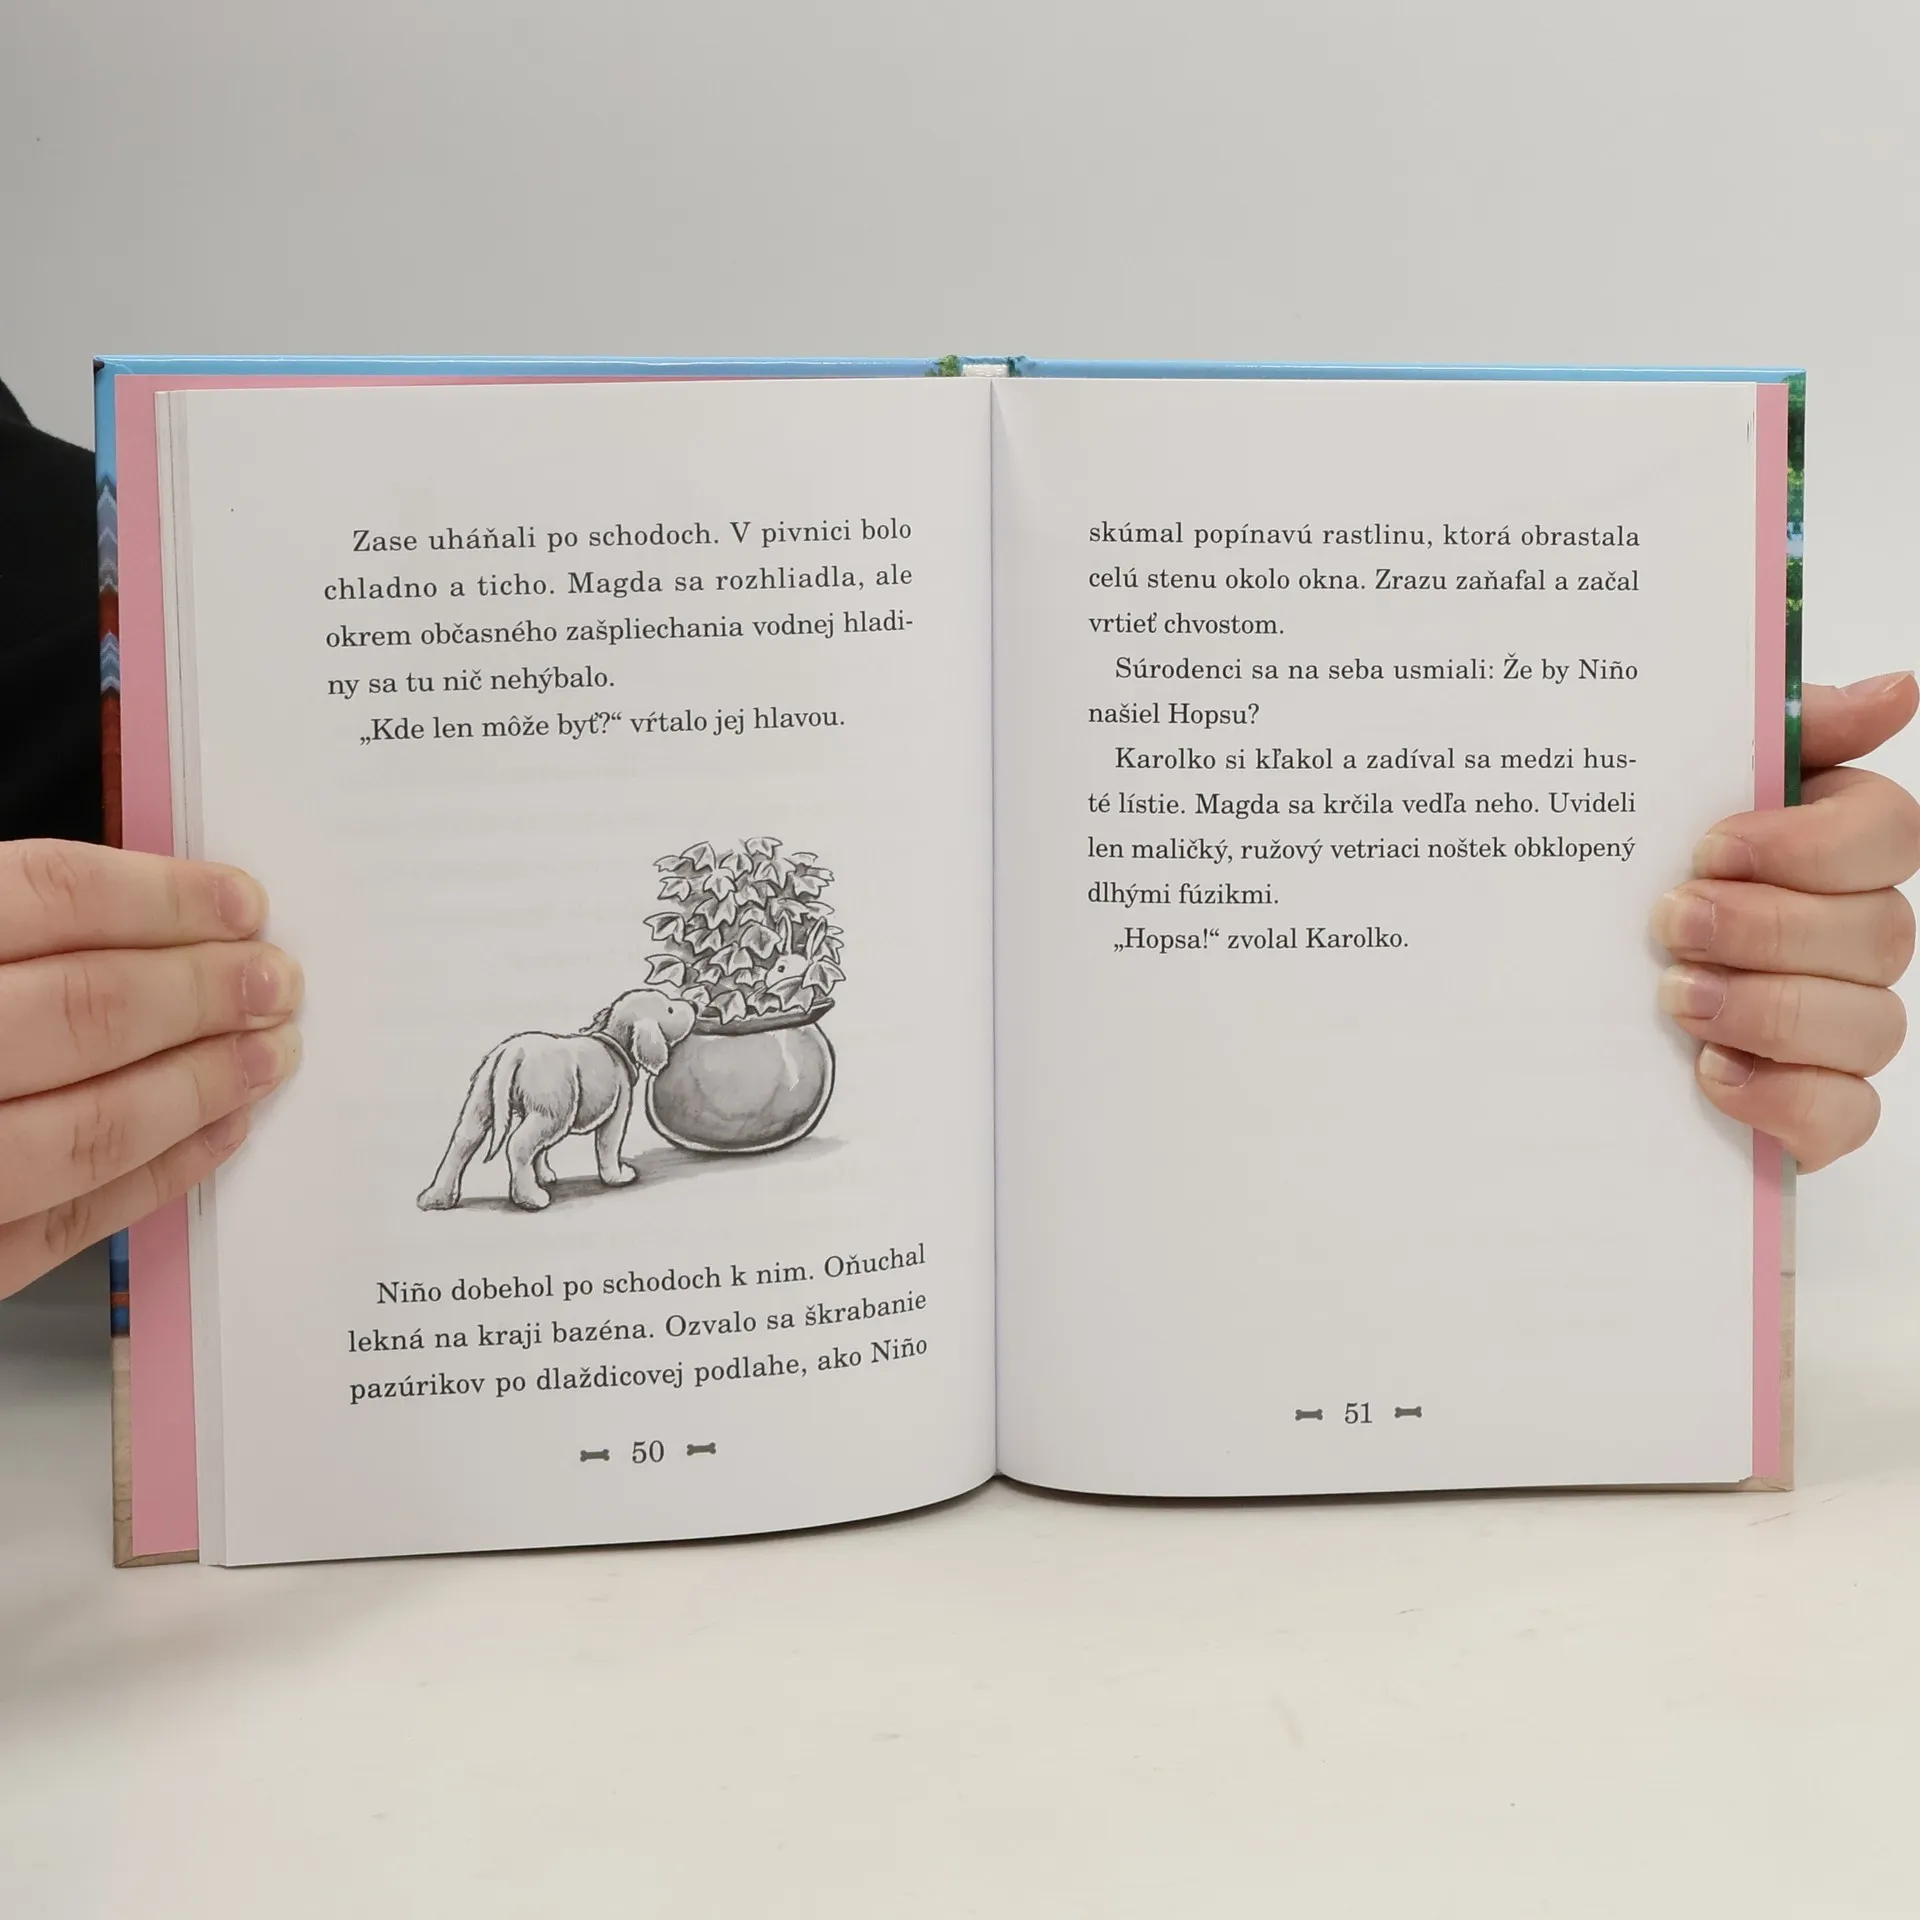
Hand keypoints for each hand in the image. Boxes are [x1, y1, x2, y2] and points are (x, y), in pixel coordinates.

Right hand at [0, 841, 301, 1299]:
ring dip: (199, 1086)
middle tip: (280, 979)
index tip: (240, 900)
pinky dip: (158, 1175)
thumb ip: (0, 926)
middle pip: (79, 1010)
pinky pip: (66, 1220)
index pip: (40, 899)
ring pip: (84, 1127)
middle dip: (202, 992)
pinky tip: (217, 1133)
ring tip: (270, 1054)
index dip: (157, 896)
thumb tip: (138, 907)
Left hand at [1653, 673, 1919, 1169]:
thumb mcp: (1668, 789)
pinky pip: (1848, 1116)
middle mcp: (1849, 933)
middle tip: (1670, 924)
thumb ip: (1776, 732)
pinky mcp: (1810, 1106)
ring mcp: (1836, 1024)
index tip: (1713, 845)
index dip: (1812, 842)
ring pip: (1871, 1024)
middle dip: (1770, 928)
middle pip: (1882, 930)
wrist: (1536, 993)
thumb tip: (1897, 692)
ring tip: (1675, 998)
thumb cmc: (1620, 876)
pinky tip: (1711, 1075)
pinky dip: (1786, 1099)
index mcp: (1825, 847)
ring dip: (1769, 1009)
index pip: (1889, 831)